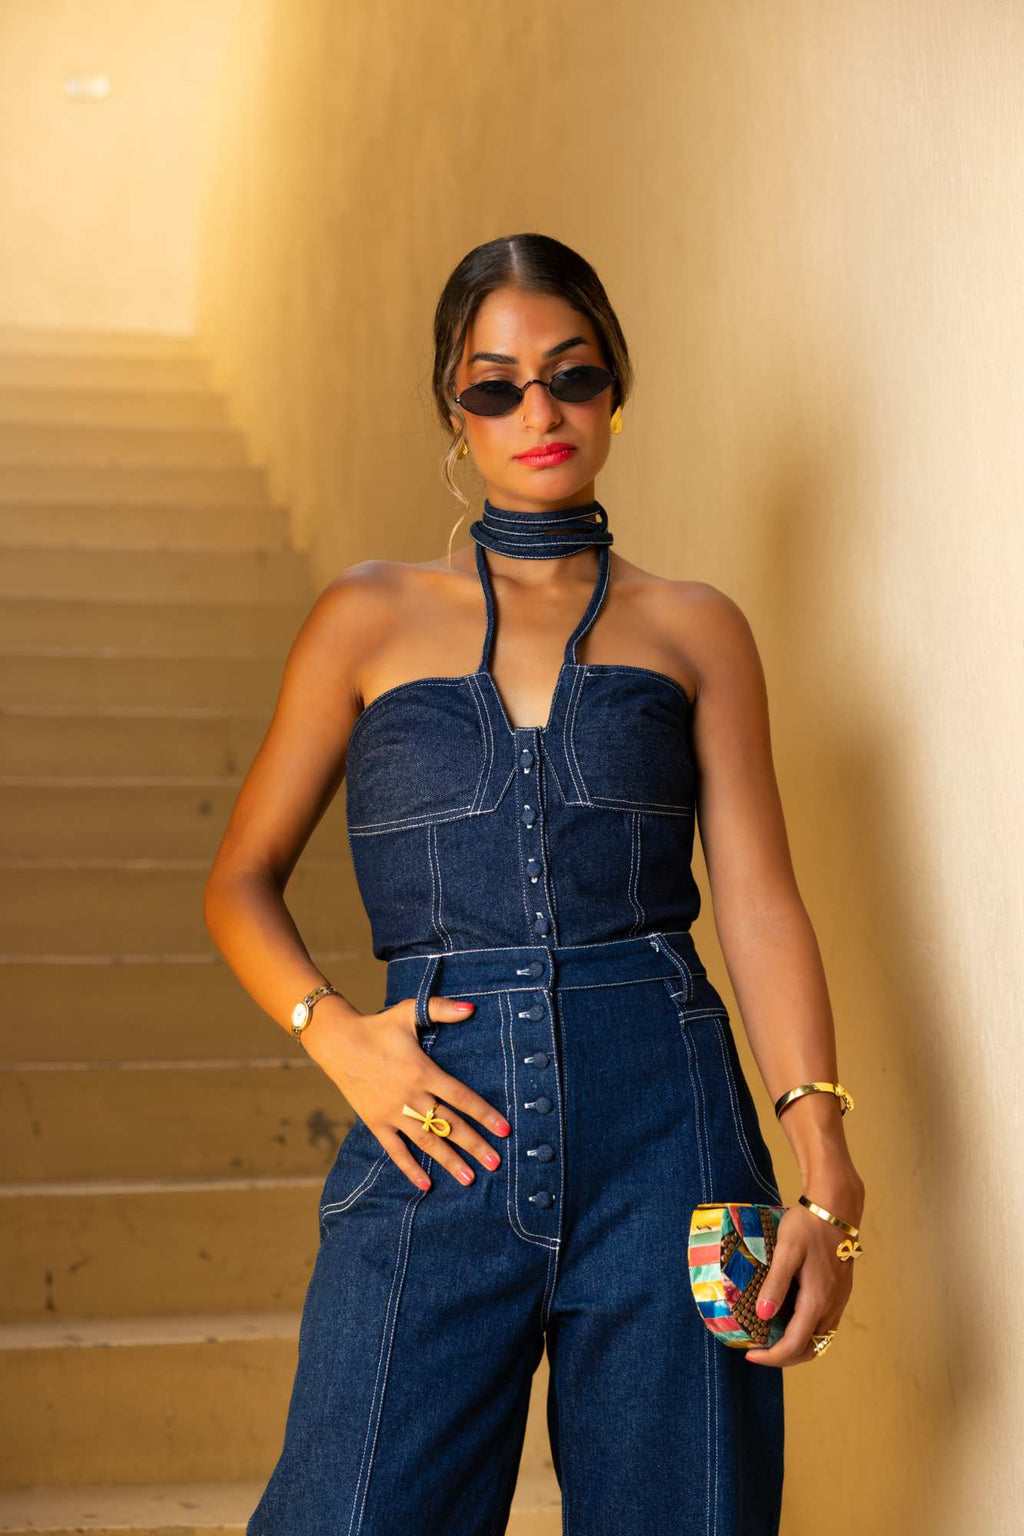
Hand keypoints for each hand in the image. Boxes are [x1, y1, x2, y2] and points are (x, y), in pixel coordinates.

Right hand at [297, 993, 511, 1189]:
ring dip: (448, 1161)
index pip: (461, 1098)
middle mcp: (411, 1096)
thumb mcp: (409, 1012)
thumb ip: (442, 1010)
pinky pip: (395, 1150)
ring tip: (469, 1179)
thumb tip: (472, 1008)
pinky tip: (426, 1185)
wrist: (337, 1042)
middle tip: (495, 1164)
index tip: (504, 1130)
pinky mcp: (375, 1122)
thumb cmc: (377, 1026)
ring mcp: (392, 1112)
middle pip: (448, 1124)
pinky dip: (410, 1168)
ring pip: (426, 1142)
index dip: (484, 1114)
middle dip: (474, 1145)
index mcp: (423, 1072)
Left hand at [744, 1165, 864, 1367]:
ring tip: (770, 1337)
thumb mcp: (787, 1251)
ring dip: (796, 1346)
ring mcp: (838, 1300)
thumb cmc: (808, 1225)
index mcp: (817, 1300)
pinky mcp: (840, 1292)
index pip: (795, 1344)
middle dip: (783, 1357)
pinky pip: (824, 1324)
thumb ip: (776, 1284)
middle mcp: (831, 1306)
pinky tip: (789, 1317)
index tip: (750, 1354)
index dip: (772, 1356)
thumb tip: (762, 1314)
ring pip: (819, 1339)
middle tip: (759, 1350)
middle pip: (810, 1349)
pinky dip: (806, 1332)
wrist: (837, 1207)